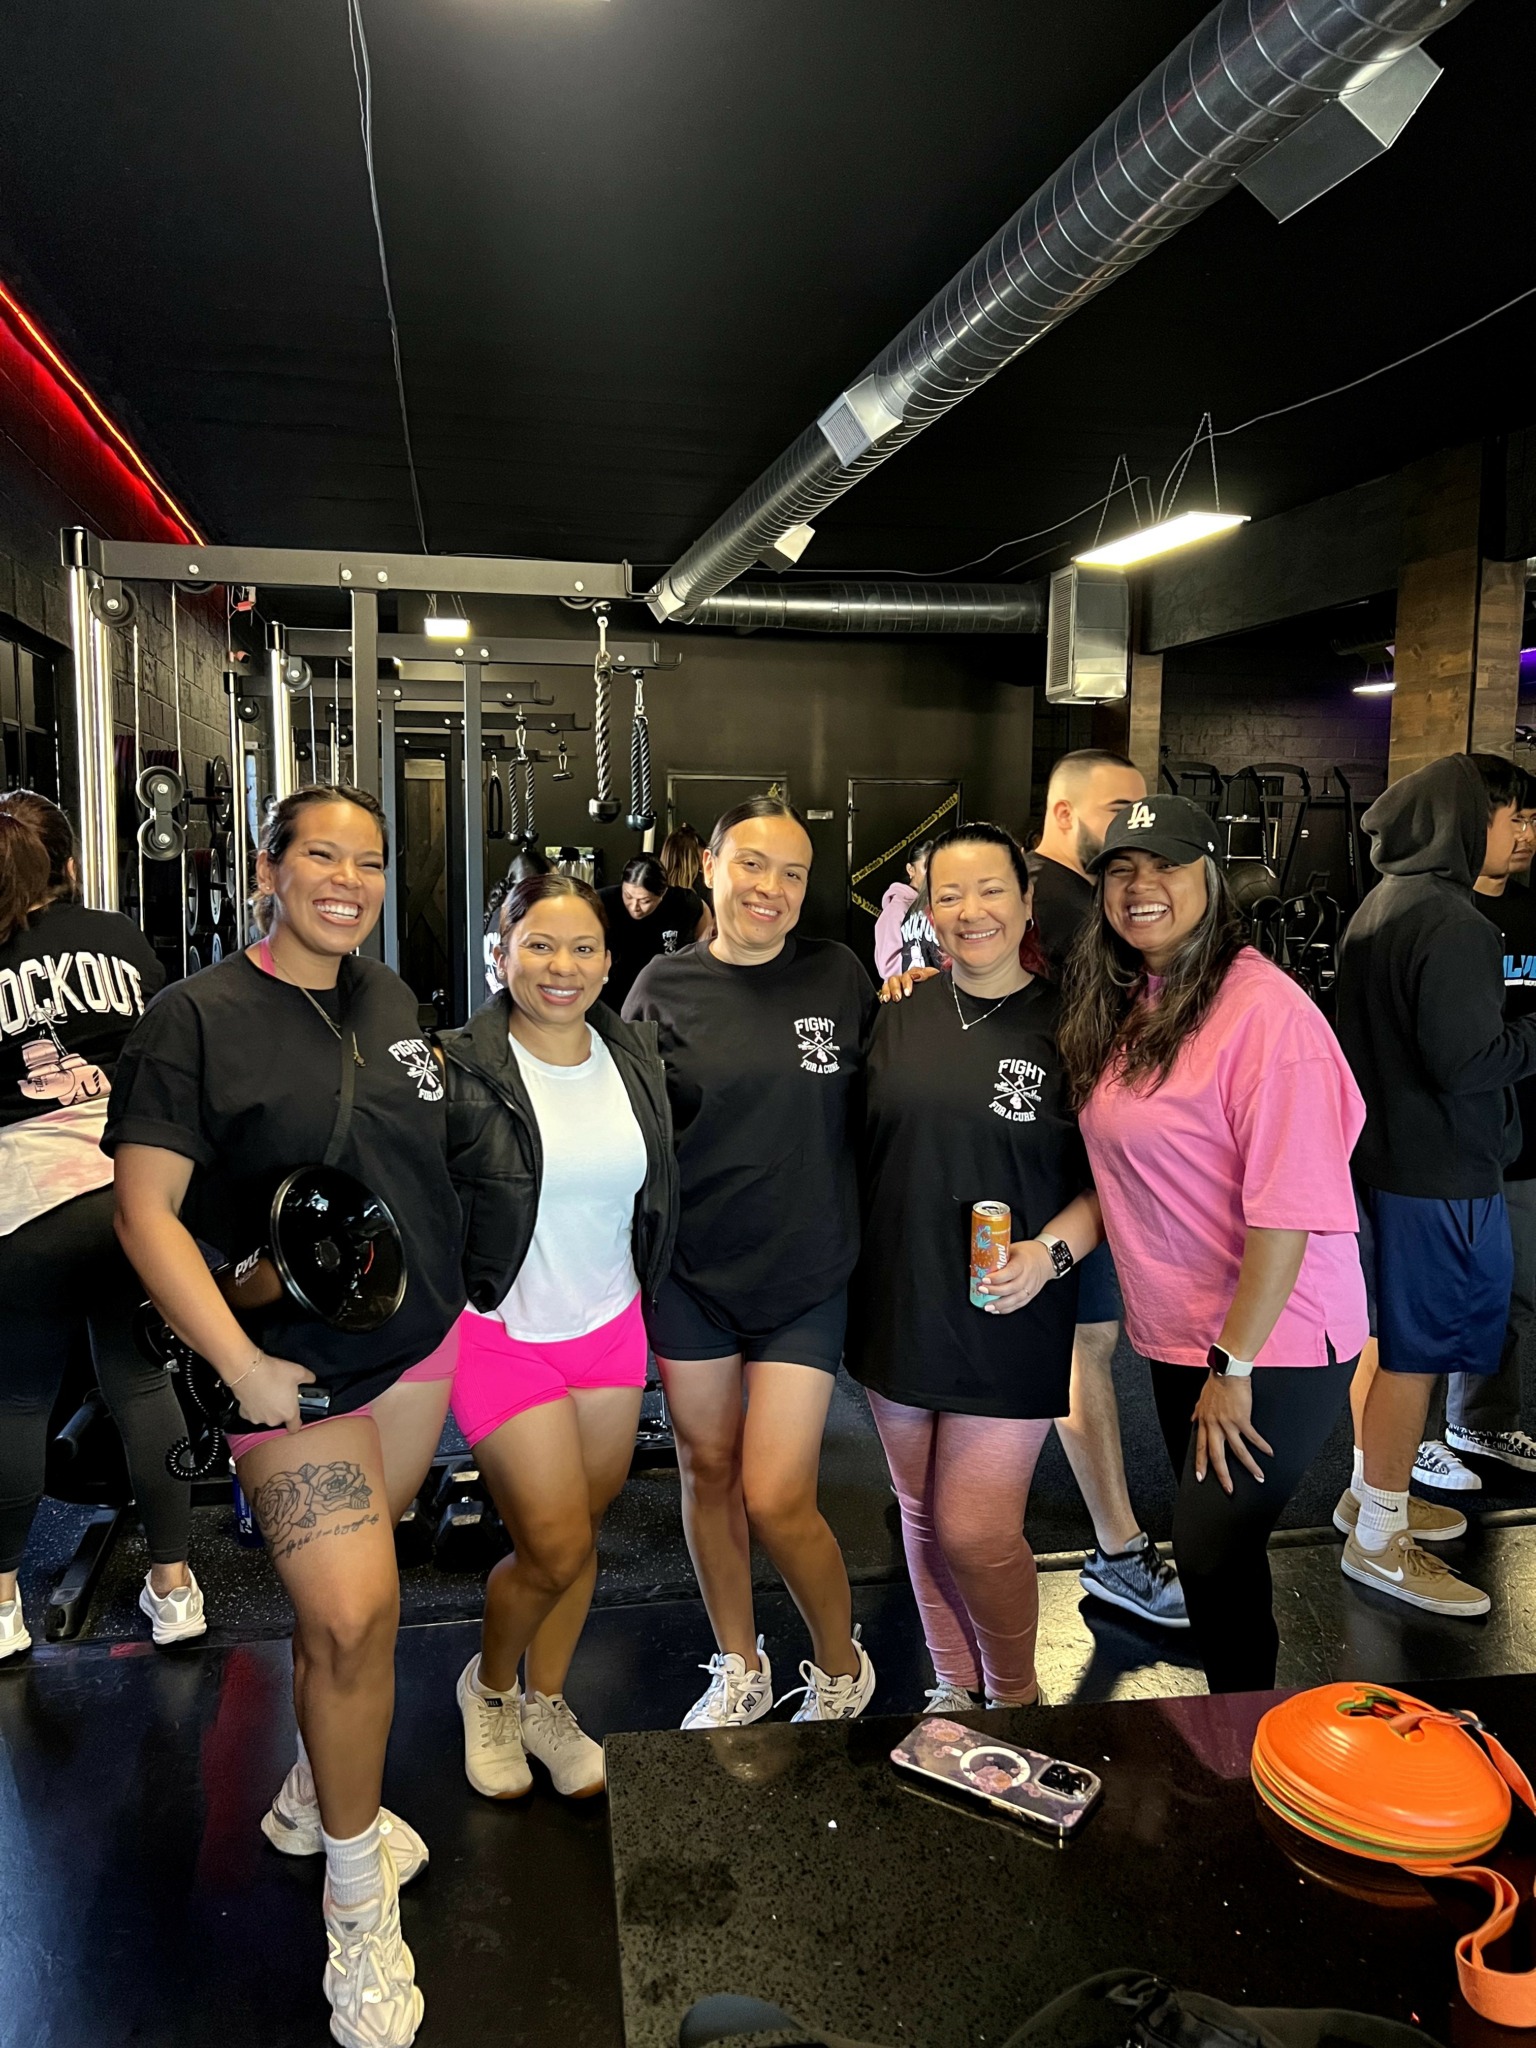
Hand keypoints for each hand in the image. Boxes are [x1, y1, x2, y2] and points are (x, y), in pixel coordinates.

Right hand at [225, 1354, 316, 1431]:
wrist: (248, 1370)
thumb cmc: (273, 1372)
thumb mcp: (299, 1372)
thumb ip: (308, 1378)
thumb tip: (311, 1379)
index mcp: (289, 1413)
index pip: (295, 1427)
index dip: (296, 1422)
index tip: (296, 1417)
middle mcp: (273, 1419)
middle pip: (279, 1419)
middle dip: (280, 1409)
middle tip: (281, 1394)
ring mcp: (258, 1418)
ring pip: (265, 1416)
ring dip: (267, 1408)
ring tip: (267, 1392)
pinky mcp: (244, 1413)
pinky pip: (251, 1412)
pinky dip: (253, 1406)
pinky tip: (255, 1394)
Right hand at [879, 965, 939, 1003]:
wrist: (940, 993)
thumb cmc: (936, 985)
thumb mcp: (934, 977)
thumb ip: (927, 974)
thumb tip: (917, 976)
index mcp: (915, 973)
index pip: (907, 974)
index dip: (906, 982)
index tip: (908, 992)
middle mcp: (906, 978)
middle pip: (895, 978)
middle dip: (895, 988)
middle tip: (898, 998)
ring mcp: (900, 985)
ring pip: (888, 983)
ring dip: (888, 991)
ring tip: (888, 1000)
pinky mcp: (895, 993)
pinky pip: (885, 991)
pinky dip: (883, 995)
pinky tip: (884, 1001)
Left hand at [976, 1239, 1054, 1314]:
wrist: (1047, 1259)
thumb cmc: (1027, 1252)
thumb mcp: (1014, 1248)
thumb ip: (999, 1256)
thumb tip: (979, 1262)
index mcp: (1023, 1262)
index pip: (1011, 1272)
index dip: (998, 1278)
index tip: (985, 1279)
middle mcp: (1029, 1276)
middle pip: (1013, 1287)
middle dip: (995, 1291)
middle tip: (981, 1290)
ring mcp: (1031, 1287)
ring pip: (1016, 1299)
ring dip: (1000, 1305)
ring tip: (987, 1306)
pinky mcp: (1031, 1295)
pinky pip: (1019, 1304)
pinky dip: (1007, 1309)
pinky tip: (996, 1310)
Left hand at [1191, 1373, 1272, 1492]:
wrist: (1227, 1370)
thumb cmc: (1216, 1383)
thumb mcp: (1202, 1399)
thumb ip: (1198, 1412)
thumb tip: (1192, 1420)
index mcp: (1204, 1422)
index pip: (1201, 1447)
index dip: (1200, 1464)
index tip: (1200, 1478)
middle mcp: (1214, 1425)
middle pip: (1217, 1455)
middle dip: (1222, 1475)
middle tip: (1228, 1489)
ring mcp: (1228, 1423)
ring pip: (1238, 1451)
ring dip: (1249, 1466)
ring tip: (1258, 1477)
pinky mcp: (1241, 1419)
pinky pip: (1253, 1437)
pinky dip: (1261, 1446)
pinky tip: (1268, 1453)